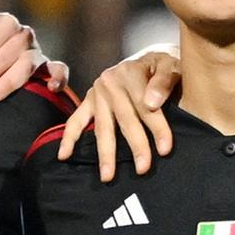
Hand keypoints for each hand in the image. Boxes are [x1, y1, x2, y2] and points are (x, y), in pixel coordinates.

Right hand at [54, 48, 182, 177]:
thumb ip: (164, 81)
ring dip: (105, 153)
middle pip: (125, 119)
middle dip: (135, 145)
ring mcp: (97, 93)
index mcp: (131, 72)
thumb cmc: (162, 66)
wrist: (148, 58)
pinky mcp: (89, 100)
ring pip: (103, 127)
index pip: (146, 106)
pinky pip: (76, 120)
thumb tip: (152, 102)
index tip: (164, 150)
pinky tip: (64, 155)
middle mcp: (111, 82)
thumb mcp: (170, 65)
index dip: (157, 129)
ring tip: (107, 176)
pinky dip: (69, 137)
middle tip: (142, 169)